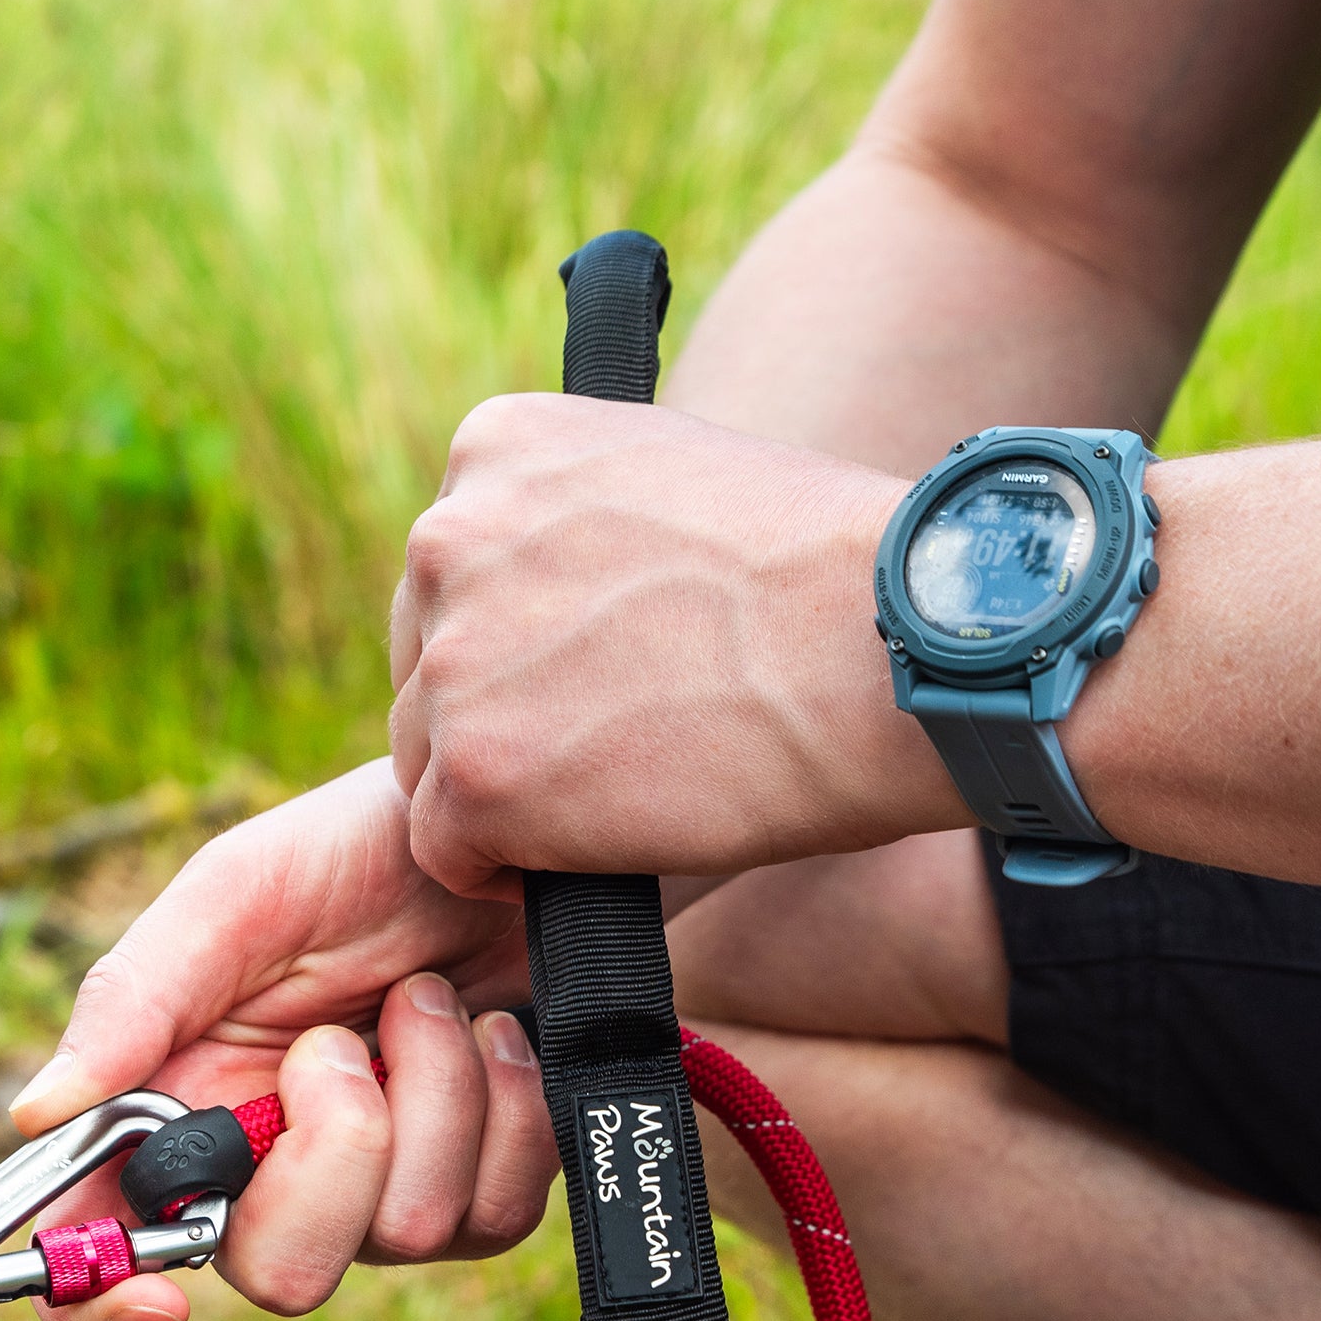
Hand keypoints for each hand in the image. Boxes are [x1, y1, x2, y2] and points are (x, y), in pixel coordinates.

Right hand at [2, 760, 559, 1320]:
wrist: (501, 835)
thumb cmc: (352, 851)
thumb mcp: (236, 894)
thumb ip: (134, 1000)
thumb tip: (36, 1113)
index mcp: (178, 1113)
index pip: (106, 1258)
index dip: (105, 1315)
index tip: (159, 1303)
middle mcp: (269, 1175)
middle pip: (283, 1275)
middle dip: (334, 1153)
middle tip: (340, 1041)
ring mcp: (380, 1194)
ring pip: (407, 1233)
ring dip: (431, 1092)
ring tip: (424, 996)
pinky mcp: (478, 1188)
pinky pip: (495, 1214)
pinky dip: (504, 1109)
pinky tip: (493, 1032)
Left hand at [387, 394, 949, 895]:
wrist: (894, 648)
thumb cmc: (823, 577)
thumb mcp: (673, 483)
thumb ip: (575, 529)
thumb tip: (539, 612)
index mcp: (493, 447)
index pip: (449, 579)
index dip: (516, 649)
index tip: (594, 679)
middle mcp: (448, 538)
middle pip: (425, 672)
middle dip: (500, 721)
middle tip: (613, 750)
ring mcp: (453, 661)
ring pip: (429, 765)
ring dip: (507, 798)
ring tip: (624, 796)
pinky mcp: (475, 774)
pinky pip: (443, 851)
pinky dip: (504, 874)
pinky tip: (594, 854)